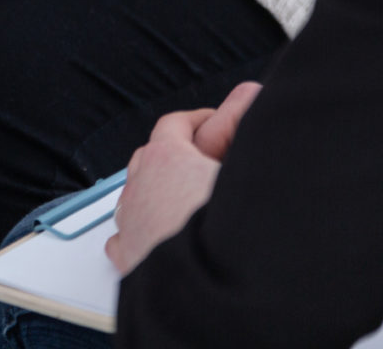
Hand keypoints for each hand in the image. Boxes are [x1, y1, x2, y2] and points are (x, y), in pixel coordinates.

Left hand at [105, 82, 261, 273]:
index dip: (198, 119)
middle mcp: (139, 187)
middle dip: (176, 153)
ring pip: (136, 194)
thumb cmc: (232, 233)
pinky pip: (126, 232)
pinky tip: (157, 233)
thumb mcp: (246, 171)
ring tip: (185, 197)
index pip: (175, 124)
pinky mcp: (129, 257)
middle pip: (150, 156)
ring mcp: (130, 223)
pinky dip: (141, 226)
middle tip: (203, 158)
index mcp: (166, 159)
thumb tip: (256, 91)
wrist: (211, 290)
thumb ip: (248, 129)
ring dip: (158, 190)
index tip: (216, 121)